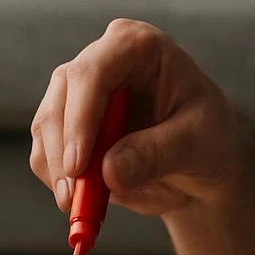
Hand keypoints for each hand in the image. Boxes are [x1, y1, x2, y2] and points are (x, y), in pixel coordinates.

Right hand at [29, 18, 254, 216]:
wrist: (200, 162)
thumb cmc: (208, 138)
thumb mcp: (198, 144)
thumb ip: (157, 154)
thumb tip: (109, 171)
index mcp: (137, 47)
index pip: (94, 71)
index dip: (80, 117)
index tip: (79, 165)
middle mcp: (101, 61)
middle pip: (62, 97)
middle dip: (63, 150)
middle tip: (74, 197)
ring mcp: (79, 93)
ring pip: (47, 126)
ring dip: (56, 170)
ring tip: (83, 207)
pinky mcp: (67, 126)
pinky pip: (46, 152)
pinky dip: (56, 180)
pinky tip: (82, 201)